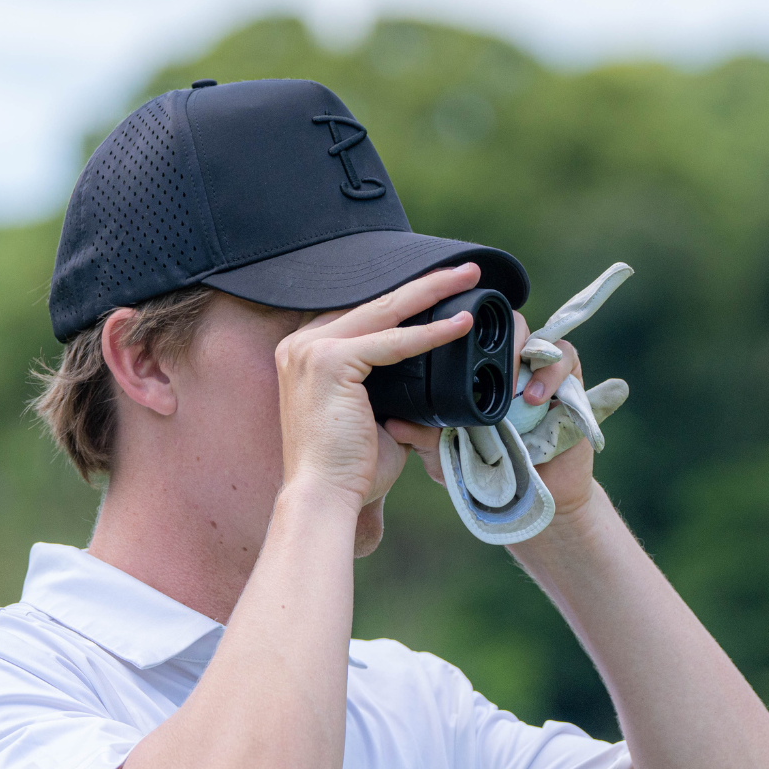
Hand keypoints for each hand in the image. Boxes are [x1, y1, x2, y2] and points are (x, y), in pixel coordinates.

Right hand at [275, 265, 479, 507]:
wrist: (324, 498)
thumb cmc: (349, 468)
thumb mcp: (373, 418)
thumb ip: (394, 392)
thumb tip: (434, 385)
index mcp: (305, 355)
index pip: (361, 315)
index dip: (403, 299)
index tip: (440, 289)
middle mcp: (300, 345)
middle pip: (372, 303)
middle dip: (423, 284)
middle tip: (463, 270)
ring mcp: (310, 350)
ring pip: (383, 310)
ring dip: (431, 292)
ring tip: (468, 278)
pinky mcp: (328, 361)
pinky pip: (391, 341)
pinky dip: (430, 334)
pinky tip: (461, 325)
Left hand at [385, 310, 596, 520]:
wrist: (531, 499)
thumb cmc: (486, 473)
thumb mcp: (447, 456)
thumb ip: (424, 438)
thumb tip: (394, 421)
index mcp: (473, 372)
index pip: (465, 334)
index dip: (456, 325)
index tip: (444, 335)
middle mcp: (505, 365)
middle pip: (499, 323)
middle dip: (491, 335)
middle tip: (481, 364)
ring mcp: (537, 370)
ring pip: (532, 333)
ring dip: (521, 353)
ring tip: (511, 385)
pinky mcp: (569, 381)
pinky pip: (566, 358)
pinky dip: (551, 374)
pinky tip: (536, 399)